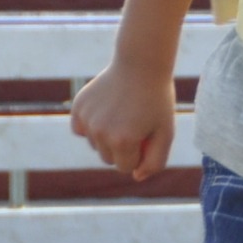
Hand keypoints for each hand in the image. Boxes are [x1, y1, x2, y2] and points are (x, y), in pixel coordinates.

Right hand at [69, 63, 178, 181]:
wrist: (140, 65)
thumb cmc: (157, 101)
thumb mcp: (166, 133)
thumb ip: (155, 161)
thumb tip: (136, 177)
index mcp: (123, 141)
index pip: (126, 168)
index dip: (139, 155)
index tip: (147, 137)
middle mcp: (100, 133)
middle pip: (108, 159)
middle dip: (123, 148)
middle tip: (137, 124)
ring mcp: (86, 120)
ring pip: (95, 145)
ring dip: (108, 137)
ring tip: (124, 114)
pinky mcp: (77, 108)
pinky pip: (80, 130)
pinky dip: (91, 126)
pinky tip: (105, 111)